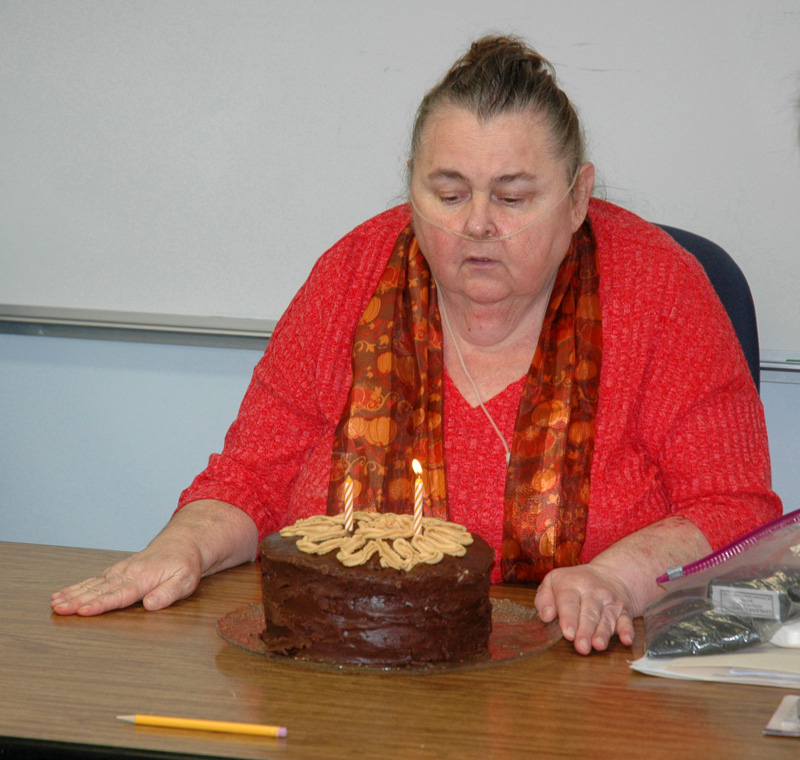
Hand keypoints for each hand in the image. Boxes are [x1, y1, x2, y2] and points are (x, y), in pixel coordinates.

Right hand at [50, 538, 203, 615]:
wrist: (182, 543)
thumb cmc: (185, 565)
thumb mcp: (186, 580)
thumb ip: (169, 593)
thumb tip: (151, 604)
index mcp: (144, 578)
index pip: (119, 595)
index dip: (101, 604)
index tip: (83, 611)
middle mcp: (128, 573)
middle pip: (100, 590)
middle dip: (78, 600)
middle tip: (58, 609)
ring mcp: (121, 571)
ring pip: (94, 584)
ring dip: (73, 593)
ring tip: (55, 603)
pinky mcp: (117, 571)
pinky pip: (95, 579)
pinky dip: (78, 586)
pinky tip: (64, 593)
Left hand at [534, 564, 634, 654]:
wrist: (609, 573)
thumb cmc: (574, 583)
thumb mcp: (552, 582)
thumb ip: (544, 599)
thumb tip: (546, 616)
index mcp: (571, 584)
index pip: (569, 601)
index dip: (568, 618)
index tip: (568, 633)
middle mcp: (592, 592)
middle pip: (589, 612)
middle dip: (585, 631)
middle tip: (581, 646)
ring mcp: (609, 601)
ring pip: (606, 618)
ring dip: (603, 633)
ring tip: (598, 645)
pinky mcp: (623, 611)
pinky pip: (626, 621)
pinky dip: (627, 630)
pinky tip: (626, 639)